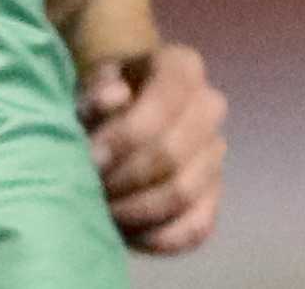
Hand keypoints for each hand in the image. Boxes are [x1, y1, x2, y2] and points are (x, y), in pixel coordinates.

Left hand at [81, 41, 226, 254]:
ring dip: (135, 209)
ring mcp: (216, 154)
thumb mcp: (89, 82)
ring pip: (182, 193)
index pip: (165, 101)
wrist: (119, 110)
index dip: (125, 134)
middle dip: (125, 177)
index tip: (89, 156)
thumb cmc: (100, 94)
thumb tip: (116, 98)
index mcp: (182, 67)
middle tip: (90, 187)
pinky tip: (124, 232)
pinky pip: (195, 228)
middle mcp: (209, 106)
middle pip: (173, 154)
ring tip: (100, 208)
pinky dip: (157, 237)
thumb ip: (96, 90)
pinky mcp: (213, 196)